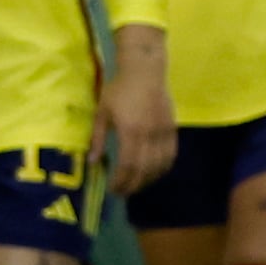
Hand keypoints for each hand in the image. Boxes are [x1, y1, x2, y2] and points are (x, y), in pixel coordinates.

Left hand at [98, 55, 177, 199]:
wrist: (145, 71)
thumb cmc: (119, 90)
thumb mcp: (102, 113)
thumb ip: (98, 138)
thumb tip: (93, 161)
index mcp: (131, 131)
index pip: (128, 165)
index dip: (121, 181)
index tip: (113, 189)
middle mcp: (150, 135)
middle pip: (144, 169)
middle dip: (133, 185)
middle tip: (123, 193)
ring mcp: (164, 132)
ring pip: (160, 165)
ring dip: (148, 180)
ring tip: (136, 186)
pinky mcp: (172, 129)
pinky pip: (171, 155)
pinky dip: (163, 168)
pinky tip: (154, 174)